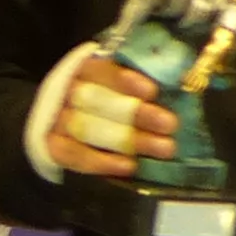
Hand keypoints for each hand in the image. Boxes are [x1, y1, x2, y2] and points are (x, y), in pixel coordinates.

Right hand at [43, 54, 176, 179]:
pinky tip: (130, 166)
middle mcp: (66, 92)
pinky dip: (102, 162)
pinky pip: (75, 155)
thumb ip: (142, 81)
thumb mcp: (119, 83)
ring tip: (164, 148)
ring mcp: (57, 120)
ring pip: (90, 129)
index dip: (125, 80)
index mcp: (84, 69)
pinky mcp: (54, 146)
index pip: (100, 70)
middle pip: (98, 101)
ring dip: (129, 140)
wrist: (65, 122)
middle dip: (136, 113)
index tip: (152, 91)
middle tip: (171, 124)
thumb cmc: (105, 100)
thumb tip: (182, 79)